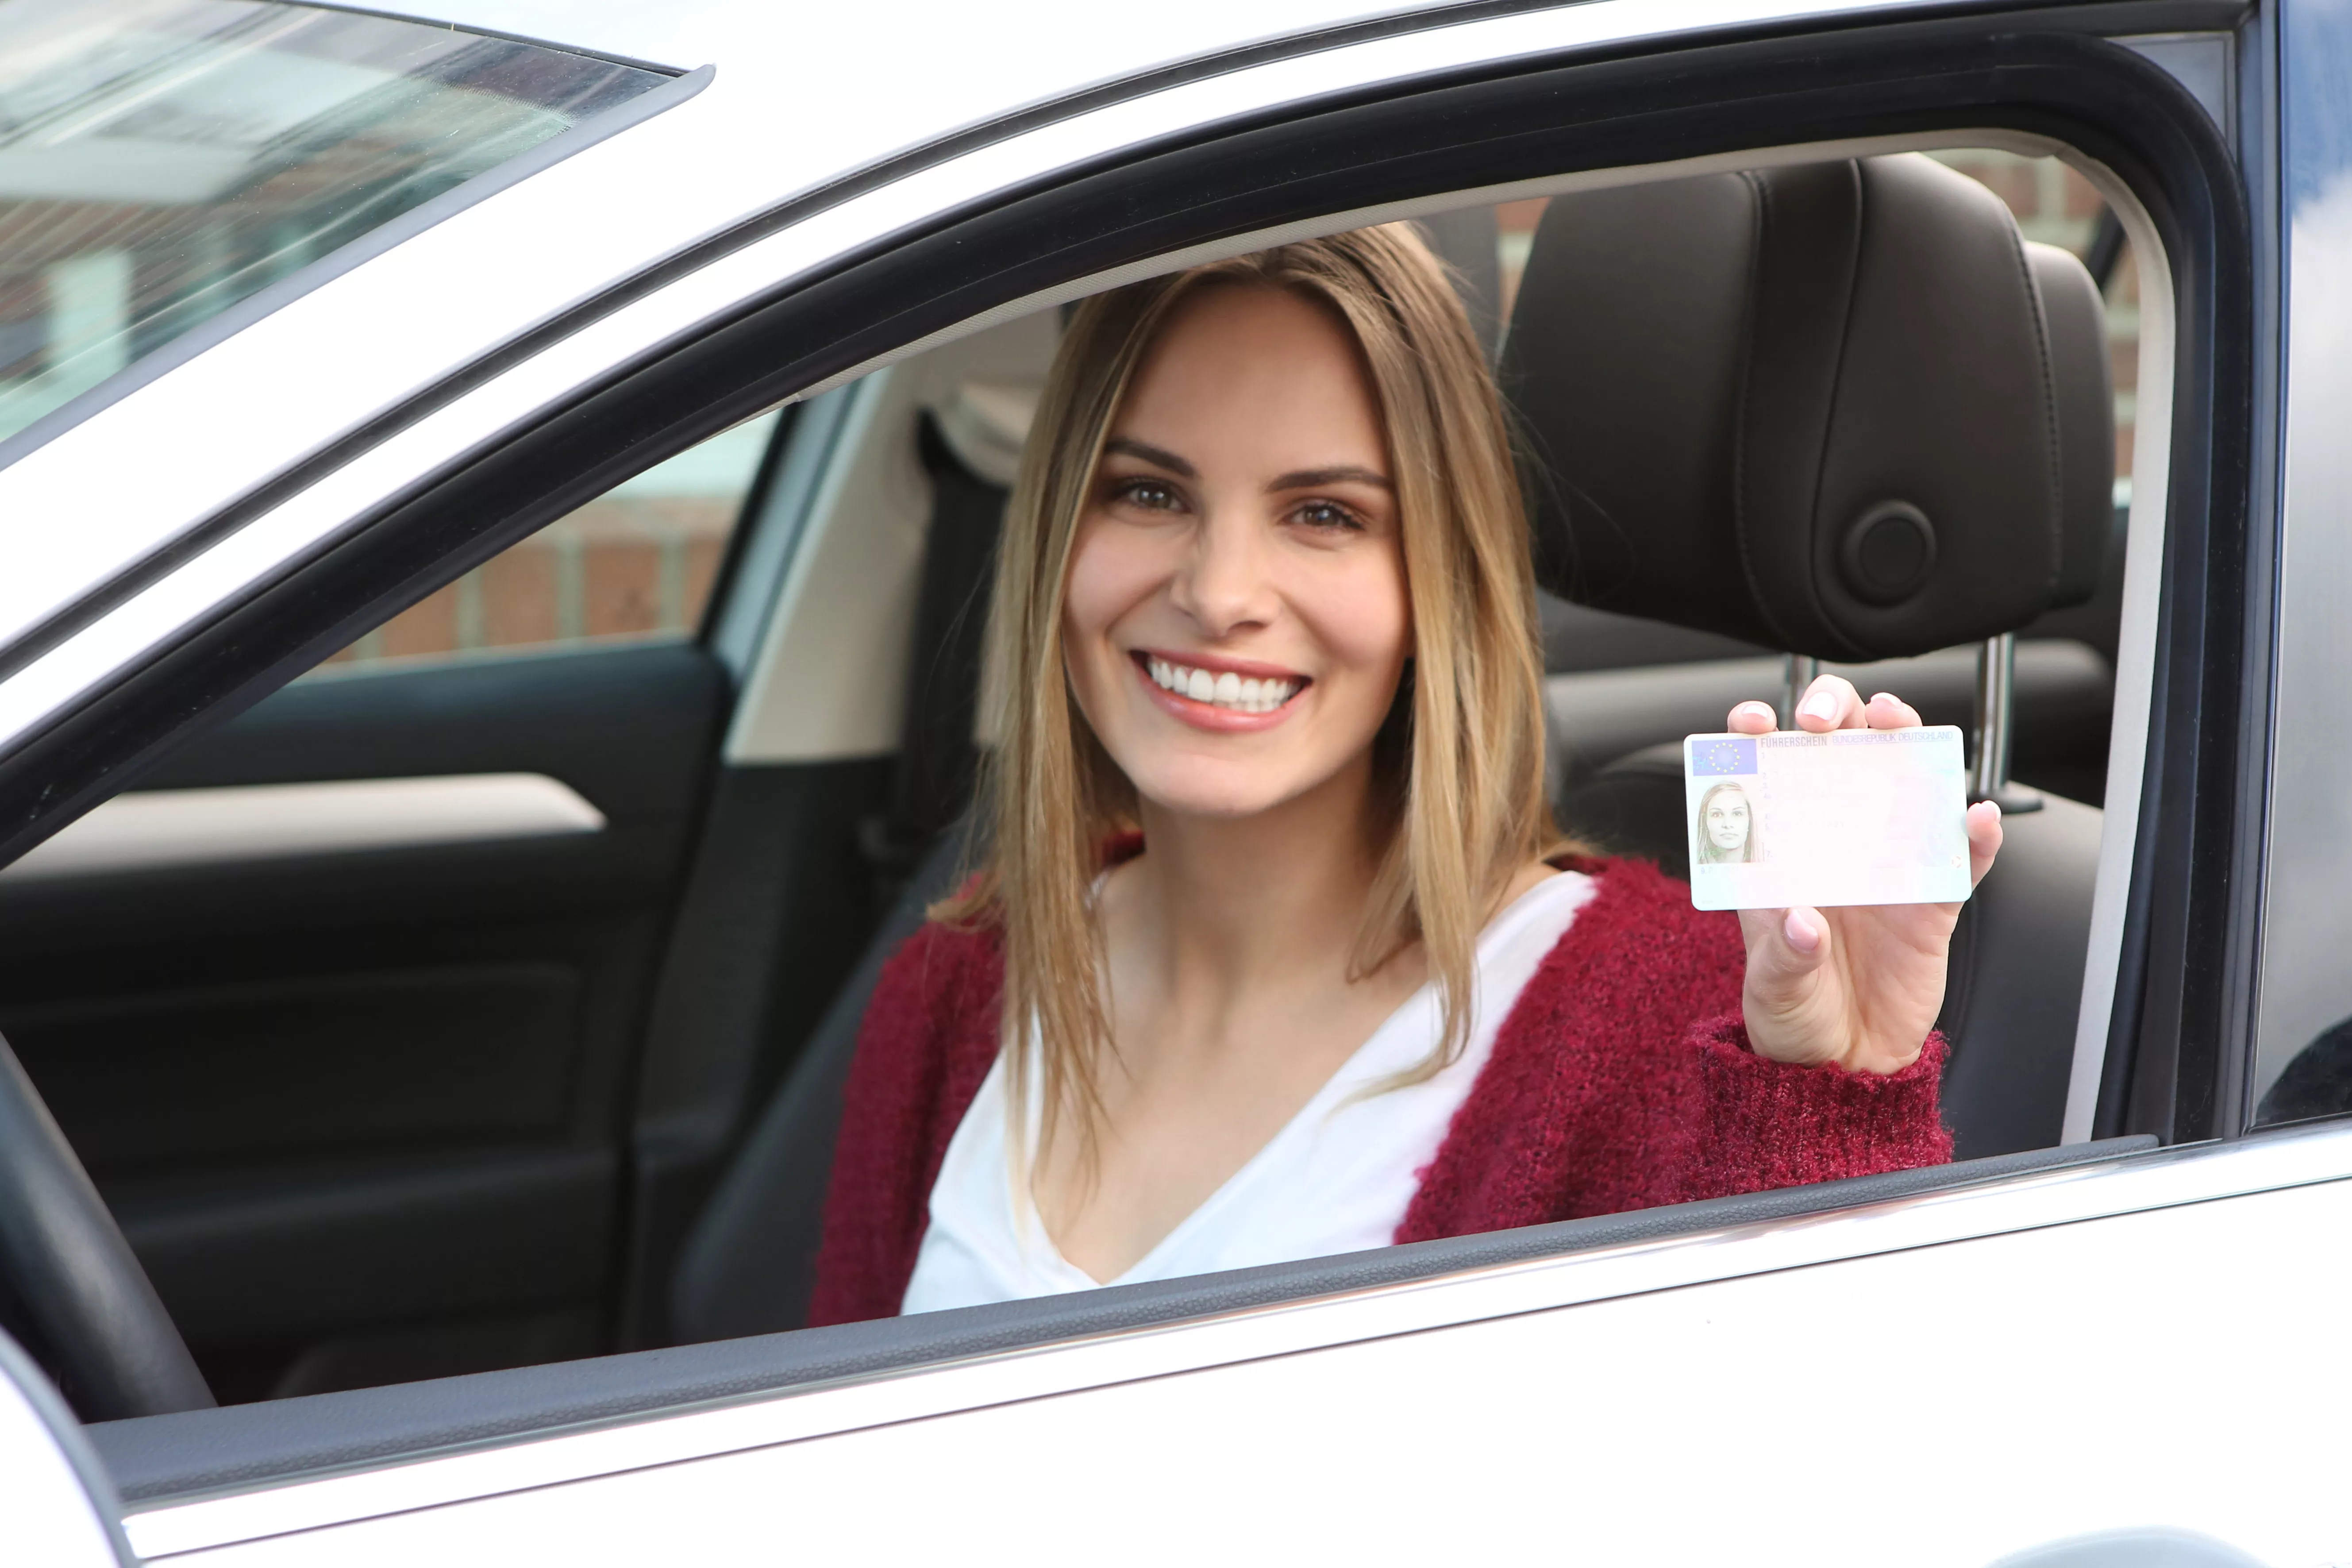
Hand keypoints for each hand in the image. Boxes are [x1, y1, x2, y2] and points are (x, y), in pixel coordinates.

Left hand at [1726, 676, 2003, 1074]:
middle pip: (1840, 757)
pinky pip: (1958, 861)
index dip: (1758, 738)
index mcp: (1779, 859)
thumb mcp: (1772, 991)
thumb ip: (1783, 955)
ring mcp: (1886, 868)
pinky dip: (1973, 838)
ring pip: (1903, 785)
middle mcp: (1832, 848)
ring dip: (1905, 745)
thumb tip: (1802, 920)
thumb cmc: (1794, 1018)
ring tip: (1902, 727)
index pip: (1765, 779)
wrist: (1843, 1065)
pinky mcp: (1931, 904)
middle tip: (1827, 720)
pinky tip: (1978, 819)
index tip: (1752, 721)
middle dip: (1837, 717)